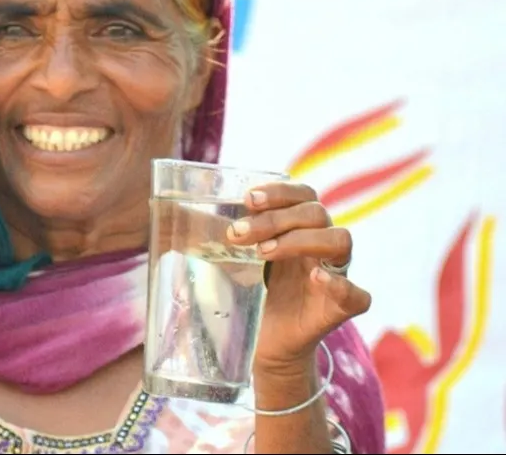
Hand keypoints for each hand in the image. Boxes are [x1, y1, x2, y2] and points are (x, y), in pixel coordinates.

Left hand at [226, 182, 371, 373]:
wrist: (264, 343)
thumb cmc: (252, 295)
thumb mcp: (232, 262)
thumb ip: (220, 238)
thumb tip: (177, 213)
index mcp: (300, 228)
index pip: (303, 195)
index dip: (279, 191)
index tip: (246, 199)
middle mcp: (321, 246)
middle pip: (316, 213)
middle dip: (275, 218)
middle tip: (238, 234)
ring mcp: (336, 274)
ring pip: (340, 240)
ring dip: (301, 240)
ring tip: (264, 252)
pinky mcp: (343, 308)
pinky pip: (358, 293)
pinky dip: (339, 283)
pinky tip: (316, 277)